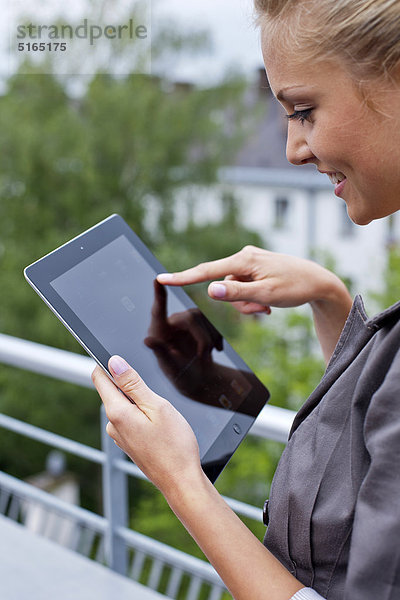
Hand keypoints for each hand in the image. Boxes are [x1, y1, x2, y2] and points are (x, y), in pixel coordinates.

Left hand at [92, 356, 202, 492]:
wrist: (181, 481)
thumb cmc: (175, 446)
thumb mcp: (157, 406)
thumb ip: (133, 384)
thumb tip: (114, 363)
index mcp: (117, 412)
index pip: (100, 377)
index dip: (109, 364)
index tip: (124, 359)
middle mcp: (113, 425)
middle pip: (113, 390)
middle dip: (130, 384)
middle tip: (155, 392)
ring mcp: (120, 436)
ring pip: (124, 405)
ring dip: (139, 401)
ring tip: (162, 413)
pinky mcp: (128, 443)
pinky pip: (130, 419)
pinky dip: (142, 415)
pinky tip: (160, 426)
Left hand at [144, 280, 222, 399]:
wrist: (200, 380)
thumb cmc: (181, 377)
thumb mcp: (170, 368)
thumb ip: (160, 353)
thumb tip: (147, 340)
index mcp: (159, 332)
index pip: (158, 311)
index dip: (158, 295)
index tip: (157, 279)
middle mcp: (172, 323)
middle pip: (192, 317)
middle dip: (203, 338)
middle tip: (204, 357)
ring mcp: (187, 322)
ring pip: (204, 319)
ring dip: (210, 340)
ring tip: (206, 358)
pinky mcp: (201, 324)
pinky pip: (214, 323)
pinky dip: (217, 338)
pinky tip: (217, 351)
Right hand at [157, 245, 346, 313]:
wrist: (319, 282)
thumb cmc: (295, 287)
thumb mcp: (266, 294)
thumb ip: (236, 294)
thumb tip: (209, 291)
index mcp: (243, 260)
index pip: (206, 271)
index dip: (182, 277)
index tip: (161, 279)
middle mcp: (244, 258)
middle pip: (223, 287)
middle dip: (239, 303)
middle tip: (262, 308)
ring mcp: (250, 263)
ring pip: (234, 292)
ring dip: (248, 304)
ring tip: (269, 305)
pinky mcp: (255, 270)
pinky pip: (244, 289)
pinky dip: (253, 299)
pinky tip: (270, 301)